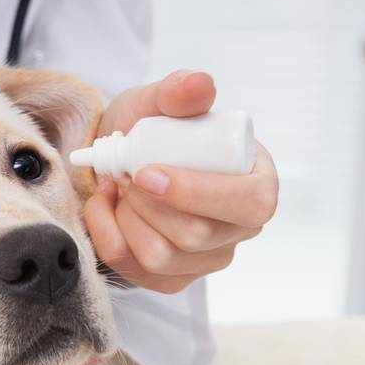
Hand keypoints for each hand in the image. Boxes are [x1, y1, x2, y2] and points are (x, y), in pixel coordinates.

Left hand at [83, 70, 278, 294]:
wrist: (121, 163)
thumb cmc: (153, 131)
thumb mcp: (159, 102)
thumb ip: (178, 90)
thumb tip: (199, 85)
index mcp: (257, 183)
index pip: (248, 204)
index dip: (196, 193)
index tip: (147, 172)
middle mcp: (238, 229)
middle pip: (197, 236)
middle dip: (147, 204)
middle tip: (126, 173)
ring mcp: (206, 259)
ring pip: (161, 258)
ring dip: (126, 219)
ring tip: (118, 186)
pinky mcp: (172, 279)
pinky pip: (133, 271)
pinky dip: (107, 234)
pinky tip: (106, 207)